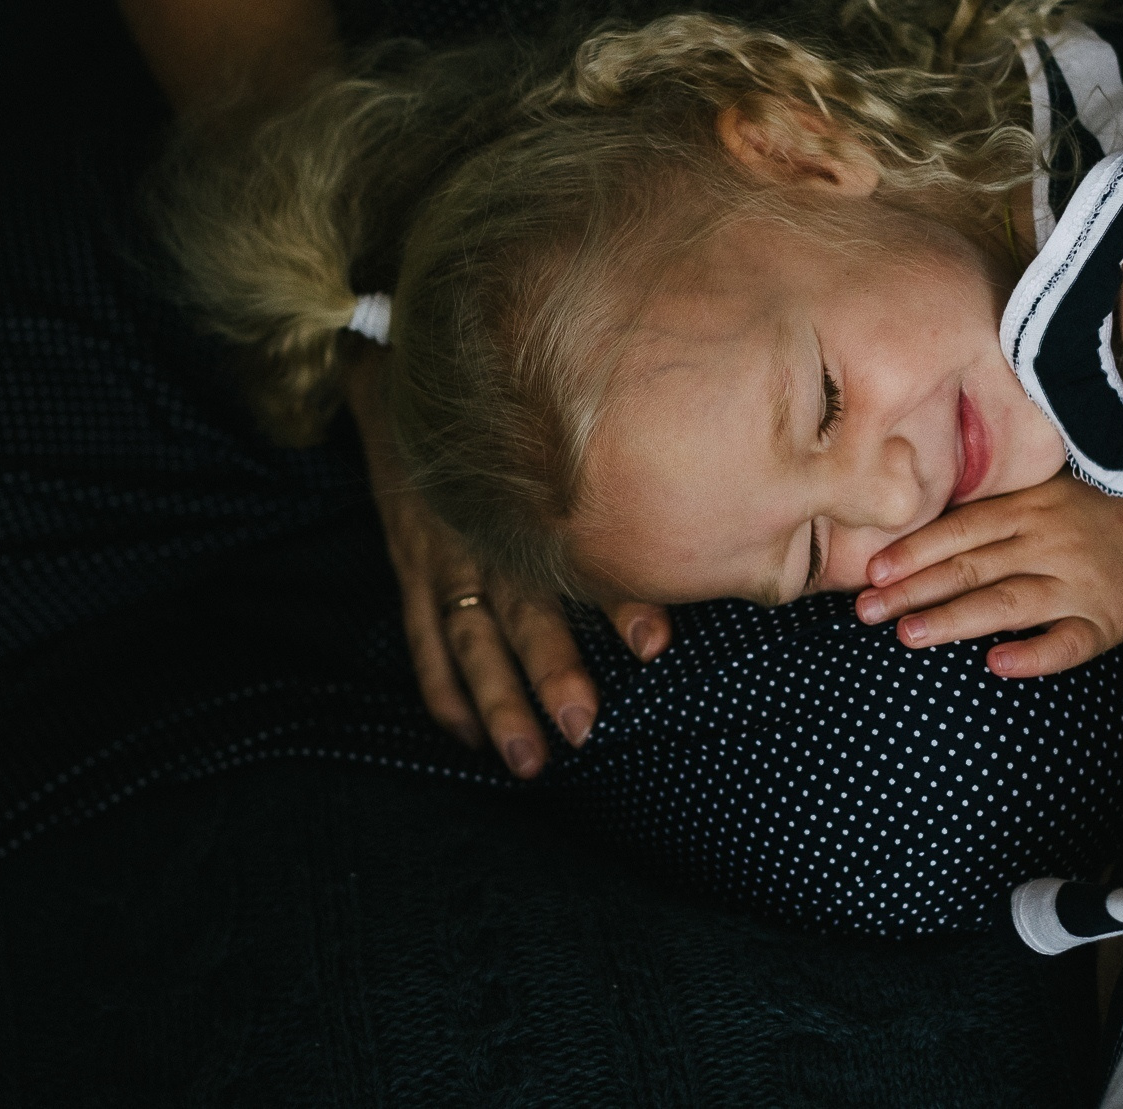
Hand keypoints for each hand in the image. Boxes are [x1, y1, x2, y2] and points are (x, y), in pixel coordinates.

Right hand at [347, 349, 669, 776]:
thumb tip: (716, 477)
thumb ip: (625, 446)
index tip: (656, 643)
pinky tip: (467, 736)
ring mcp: (444, 552)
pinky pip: (426, 638)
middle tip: (585, 728)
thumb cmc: (509, 396)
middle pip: (521, 613)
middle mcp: (488, 529)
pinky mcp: (415, 563)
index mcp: (529, 496)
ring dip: (498, 702)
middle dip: (551, 673)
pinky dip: (445, 689)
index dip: (617, 600)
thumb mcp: (555, 410)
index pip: (574, 556)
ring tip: (527, 760)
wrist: (405, 362)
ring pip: (471, 641)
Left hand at [853, 474, 1122, 678]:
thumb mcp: (1039, 499)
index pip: (961, 529)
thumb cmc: (1081, 524)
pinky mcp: (1105, 623)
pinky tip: (997, 664)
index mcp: (1029, 506)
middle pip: (973, 567)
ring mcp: (1079, 583)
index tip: (872, 572)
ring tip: (909, 636)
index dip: (915, 550)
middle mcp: (1052, 540)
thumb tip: (904, 541)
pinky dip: (1034, 655)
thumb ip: (986, 513)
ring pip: (1009, 603)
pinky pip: (1067, 644)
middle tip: (867, 611)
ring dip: (956, 620)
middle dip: (915, 590)